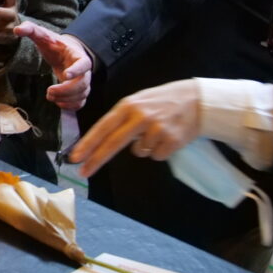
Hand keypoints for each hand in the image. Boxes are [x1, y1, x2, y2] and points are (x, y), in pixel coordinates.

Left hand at [9, 22, 92, 110]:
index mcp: (78, 56)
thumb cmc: (54, 44)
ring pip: (82, 95)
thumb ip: (31, 29)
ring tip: (49, 95)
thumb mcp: (43, 35)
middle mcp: (84, 71)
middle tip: (49, 91)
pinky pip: (80, 103)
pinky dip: (70, 106)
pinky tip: (57, 102)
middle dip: (66, 90)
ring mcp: (84, 82)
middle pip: (83, 84)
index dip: (76, 70)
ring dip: (66, 99)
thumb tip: (16, 29)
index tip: (65, 75)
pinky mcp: (80, 91)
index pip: (84, 64)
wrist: (66, 52)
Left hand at [66, 80, 200, 177]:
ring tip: (158, 131)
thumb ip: (122, 119)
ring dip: (145, 147)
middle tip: (83, 172)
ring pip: (139, 152)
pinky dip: (160, 150)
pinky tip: (168, 137)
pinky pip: (157, 156)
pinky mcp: (172, 140)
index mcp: (128, 106)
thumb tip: (102, 142)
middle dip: (96, 160)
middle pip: (113, 143)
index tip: (75, 157)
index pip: (103, 127)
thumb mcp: (139, 102)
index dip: (88, 143)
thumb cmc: (162, 102)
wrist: (196, 100)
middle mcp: (140, 116)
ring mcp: (157, 129)